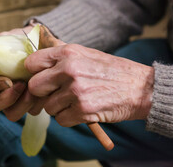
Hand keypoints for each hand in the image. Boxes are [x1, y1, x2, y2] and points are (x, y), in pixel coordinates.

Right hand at [0, 25, 41, 120]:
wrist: (51, 46)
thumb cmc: (29, 39)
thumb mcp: (17, 35)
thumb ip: (0, 42)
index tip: (8, 80)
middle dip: (4, 99)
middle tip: (22, 86)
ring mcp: (12, 99)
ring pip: (10, 114)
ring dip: (22, 104)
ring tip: (35, 90)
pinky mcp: (28, 104)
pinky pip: (30, 112)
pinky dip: (37, 103)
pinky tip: (46, 91)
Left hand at [24, 44, 153, 126]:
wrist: (141, 88)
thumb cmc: (111, 70)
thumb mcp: (85, 54)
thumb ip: (61, 57)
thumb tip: (35, 64)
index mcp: (68, 52)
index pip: (32, 63)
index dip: (34, 72)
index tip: (41, 77)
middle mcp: (69, 70)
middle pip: (34, 87)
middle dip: (43, 93)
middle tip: (55, 93)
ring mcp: (76, 91)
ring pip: (48, 107)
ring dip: (58, 107)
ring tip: (74, 101)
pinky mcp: (83, 110)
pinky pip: (61, 120)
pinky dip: (68, 118)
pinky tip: (81, 111)